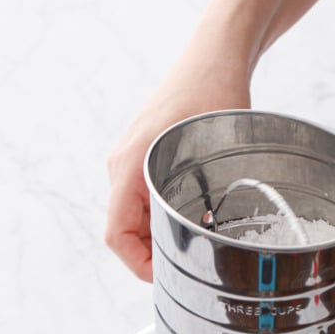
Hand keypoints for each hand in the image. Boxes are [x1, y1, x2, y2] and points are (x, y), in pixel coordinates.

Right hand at [106, 37, 250, 280]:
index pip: (117, 235)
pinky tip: (197, 222)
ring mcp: (132, 160)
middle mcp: (123, 166)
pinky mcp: (146, 156)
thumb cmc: (216, 96)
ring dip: (160, 237)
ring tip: (195, 248)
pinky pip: (143, 199)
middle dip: (153, 256)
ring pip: (134, 216)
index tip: (169, 275)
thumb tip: (209, 243)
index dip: (139, 265)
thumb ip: (203, 196)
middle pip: (124, 231)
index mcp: (129, 167)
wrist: (217, 58)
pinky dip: (164, 218)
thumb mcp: (214, 153)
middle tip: (191, 268)